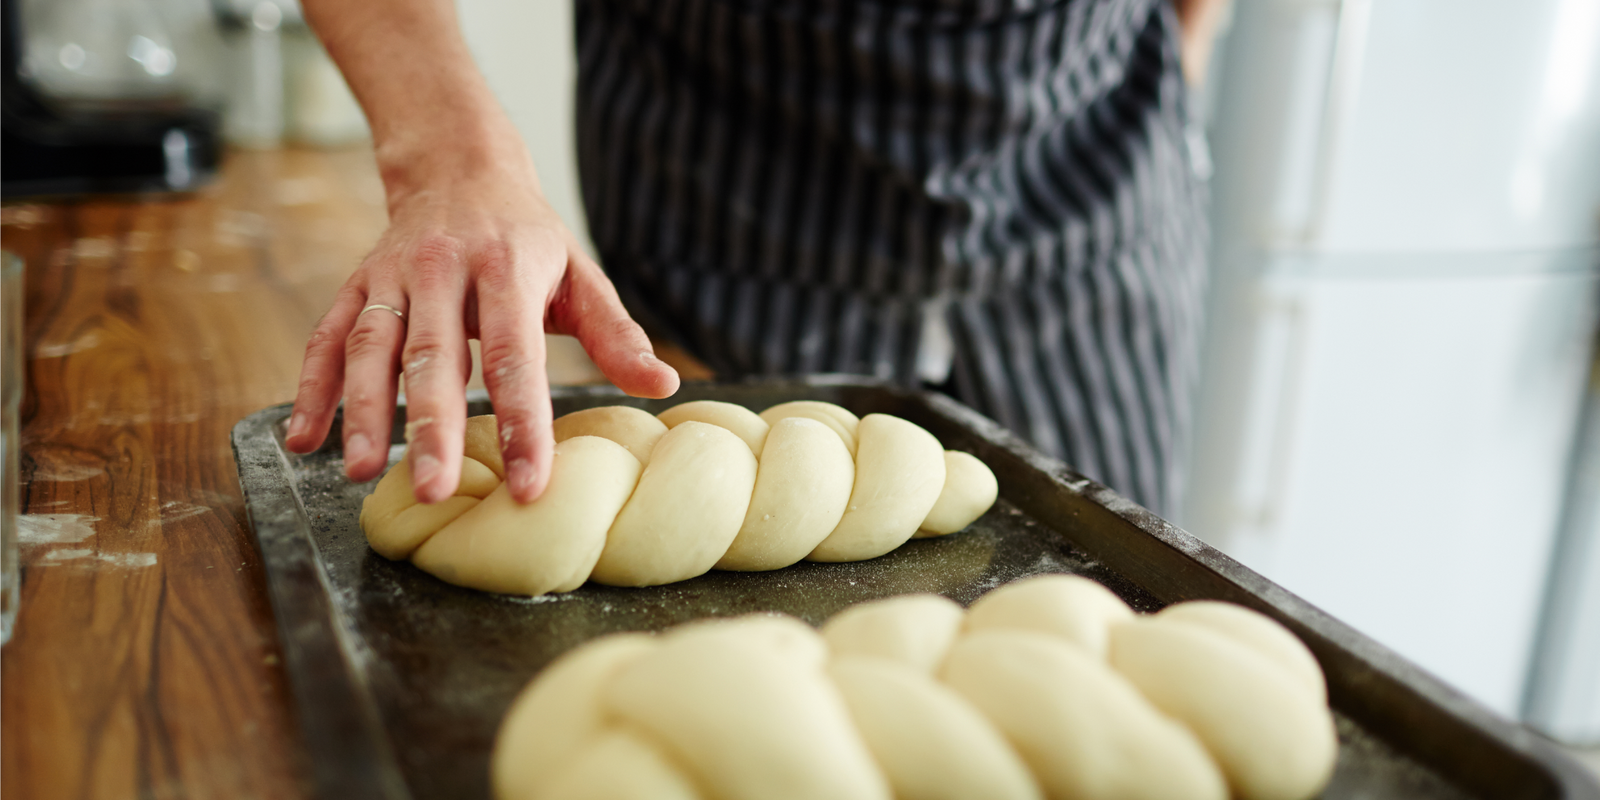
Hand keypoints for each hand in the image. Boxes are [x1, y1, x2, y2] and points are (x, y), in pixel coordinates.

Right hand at [283, 143, 679, 503]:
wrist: (460, 166)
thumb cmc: (529, 237)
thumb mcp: (581, 273)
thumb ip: (617, 334)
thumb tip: (664, 386)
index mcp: (508, 270)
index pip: (516, 359)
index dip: (523, 424)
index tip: (528, 483)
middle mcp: (444, 271)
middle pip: (434, 358)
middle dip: (430, 427)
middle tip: (431, 490)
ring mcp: (393, 277)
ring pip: (371, 348)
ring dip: (362, 412)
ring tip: (360, 471)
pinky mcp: (356, 285)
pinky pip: (327, 339)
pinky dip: (312, 389)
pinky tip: (304, 441)